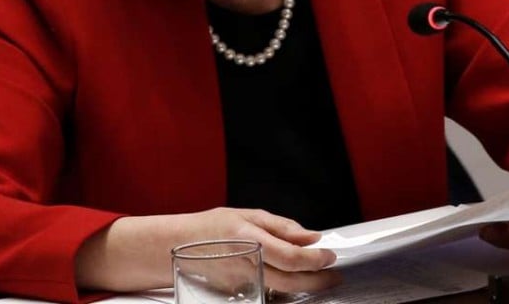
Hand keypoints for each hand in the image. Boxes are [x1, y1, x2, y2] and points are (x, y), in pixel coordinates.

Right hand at [76, 206, 340, 293]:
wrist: (175, 246)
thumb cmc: (212, 226)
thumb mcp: (248, 214)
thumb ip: (281, 226)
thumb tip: (312, 235)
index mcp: (250, 237)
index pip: (291, 255)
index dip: (315, 258)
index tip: (330, 255)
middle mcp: (246, 263)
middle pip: (290, 280)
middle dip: (317, 280)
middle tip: (333, 275)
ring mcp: (241, 282)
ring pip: (281, 292)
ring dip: (304, 287)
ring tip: (319, 278)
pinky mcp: (237, 293)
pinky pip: (268, 293)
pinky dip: (285, 290)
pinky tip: (294, 283)